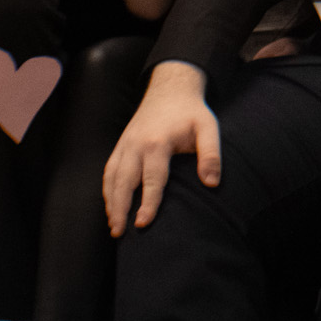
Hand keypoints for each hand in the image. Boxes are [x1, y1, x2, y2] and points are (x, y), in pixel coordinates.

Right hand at [102, 62, 219, 234]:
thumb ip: (211, 155)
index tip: (143, 223)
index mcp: (158, 142)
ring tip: (113, 226)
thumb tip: (212, 183)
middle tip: (119, 232)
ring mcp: (126, 143)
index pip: (152, 179)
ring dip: (110, 202)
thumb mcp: (207, 128)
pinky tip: (111, 205)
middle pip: (124, 181)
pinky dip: (107, 188)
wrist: (170, 88)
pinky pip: (109, 169)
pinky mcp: (121, 144)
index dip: (148, 203)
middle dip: (120, 208)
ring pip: (112, 176)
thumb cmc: (191, 112)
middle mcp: (137, 144)